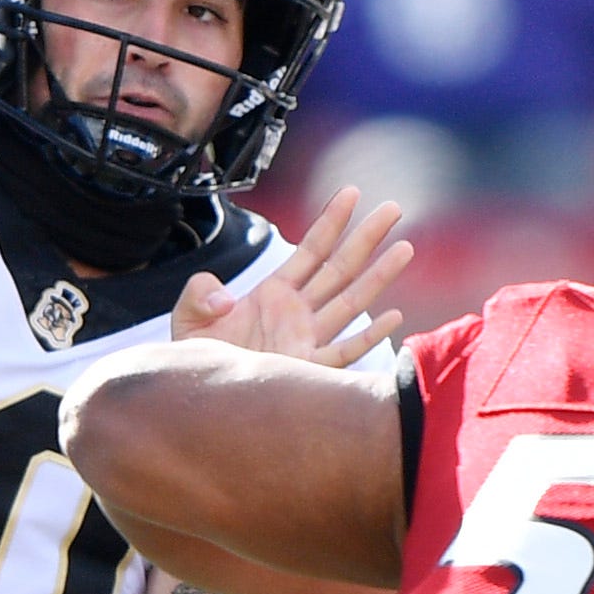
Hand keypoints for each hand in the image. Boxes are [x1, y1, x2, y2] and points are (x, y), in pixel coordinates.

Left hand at [173, 188, 411, 365]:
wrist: (198, 400)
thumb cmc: (197, 361)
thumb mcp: (189, 319)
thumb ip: (199, 294)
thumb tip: (223, 298)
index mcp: (273, 294)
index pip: (310, 249)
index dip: (330, 221)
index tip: (350, 193)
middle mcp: (297, 313)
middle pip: (340, 267)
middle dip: (366, 238)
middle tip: (392, 209)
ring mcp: (306, 339)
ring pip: (351, 302)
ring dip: (377, 276)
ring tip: (404, 249)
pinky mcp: (307, 369)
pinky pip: (344, 351)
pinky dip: (368, 336)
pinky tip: (391, 317)